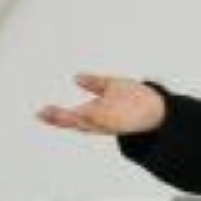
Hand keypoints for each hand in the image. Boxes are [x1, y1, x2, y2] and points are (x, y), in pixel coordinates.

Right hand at [37, 73, 166, 137]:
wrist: (160, 110)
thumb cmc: (136, 101)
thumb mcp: (111, 86)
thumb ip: (95, 83)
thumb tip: (77, 77)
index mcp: (95, 114)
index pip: (71, 116)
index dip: (55, 116)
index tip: (40, 112)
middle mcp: (99, 121)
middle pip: (75, 122)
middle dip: (59, 119)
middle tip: (42, 114)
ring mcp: (109, 123)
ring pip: (86, 123)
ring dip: (71, 119)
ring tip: (54, 114)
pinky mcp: (119, 122)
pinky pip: (103, 120)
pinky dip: (94, 119)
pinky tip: (83, 113)